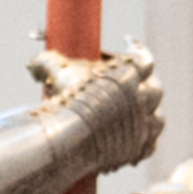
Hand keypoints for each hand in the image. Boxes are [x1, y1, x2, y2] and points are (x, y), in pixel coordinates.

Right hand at [33, 38, 165, 173]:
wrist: (70, 140)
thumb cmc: (64, 101)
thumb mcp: (55, 72)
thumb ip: (49, 62)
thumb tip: (34, 63)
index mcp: (131, 73)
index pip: (143, 58)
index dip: (135, 50)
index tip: (129, 44)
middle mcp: (143, 97)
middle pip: (154, 89)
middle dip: (143, 88)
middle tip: (127, 91)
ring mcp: (143, 125)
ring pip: (157, 119)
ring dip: (148, 118)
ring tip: (134, 119)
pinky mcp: (137, 149)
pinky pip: (148, 146)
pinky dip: (141, 145)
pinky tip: (132, 145)